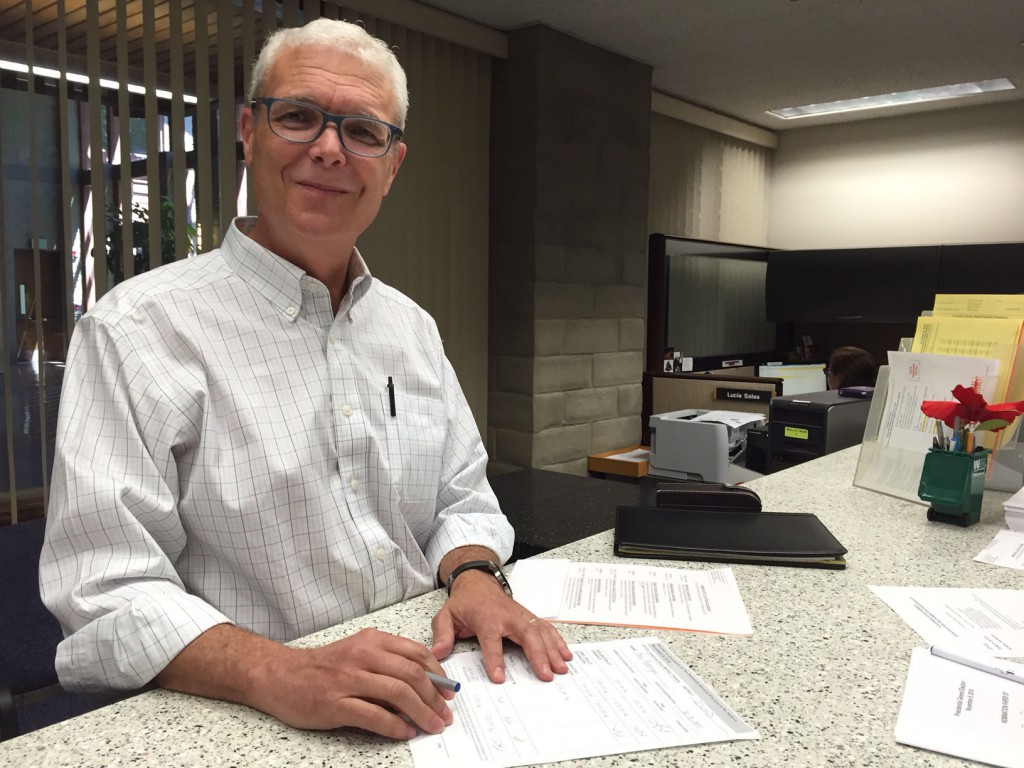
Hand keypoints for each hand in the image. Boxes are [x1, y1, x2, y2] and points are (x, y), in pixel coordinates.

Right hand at [261, 627, 454, 738]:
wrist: (280, 675)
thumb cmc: (323, 667)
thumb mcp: (357, 652)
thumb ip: (387, 663)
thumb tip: (424, 686)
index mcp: (371, 641)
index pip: (416, 653)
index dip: (438, 673)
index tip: (448, 691)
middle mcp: (362, 655)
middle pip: (411, 674)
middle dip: (434, 697)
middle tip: (445, 714)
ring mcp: (348, 679)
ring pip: (397, 693)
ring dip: (421, 713)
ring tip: (432, 726)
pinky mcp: (335, 703)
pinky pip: (374, 715)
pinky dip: (395, 726)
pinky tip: (405, 732)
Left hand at [430, 569, 572, 683]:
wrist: (478, 582)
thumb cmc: (464, 603)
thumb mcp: (446, 616)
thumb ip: (442, 634)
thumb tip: (438, 654)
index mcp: (486, 618)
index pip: (491, 640)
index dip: (495, 659)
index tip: (499, 678)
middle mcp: (507, 616)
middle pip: (525, 635)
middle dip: (537, 655)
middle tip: (546, 675)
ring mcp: (521, 615)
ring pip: (540, 631)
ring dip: (552, 650)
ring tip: (561, 668)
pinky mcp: (529, 617)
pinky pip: (546, 628)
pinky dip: (558, 640)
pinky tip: (566, 654)